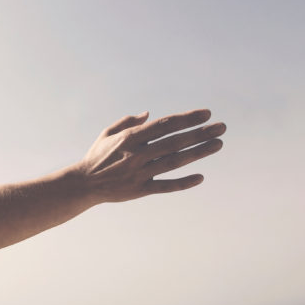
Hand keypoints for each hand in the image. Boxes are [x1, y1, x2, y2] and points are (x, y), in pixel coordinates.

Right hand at [77, 109, 224, 202]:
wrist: (83, 184)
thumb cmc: (96, 157)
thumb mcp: (107, 133)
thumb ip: (128, 122)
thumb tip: (150, 115)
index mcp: (131, 138)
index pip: (165, 125)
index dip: (187, 119)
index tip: (206, 114)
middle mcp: (138, 154)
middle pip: (175, 142)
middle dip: (200, 133)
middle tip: (221, 127)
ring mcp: (140, 173)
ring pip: (174, 162)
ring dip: (198, 152)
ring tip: (218, 144)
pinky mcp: (140, 190)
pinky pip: (165, 186)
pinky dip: (183, 183)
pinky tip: (200, 177)